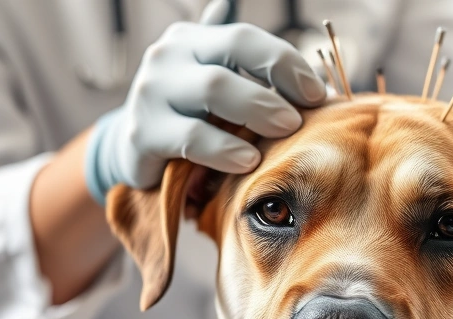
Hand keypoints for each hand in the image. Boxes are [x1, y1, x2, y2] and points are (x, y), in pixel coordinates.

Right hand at [84, 5, 325, 201]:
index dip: (284, 64)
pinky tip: (249, 161)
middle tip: (298, 121)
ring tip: (282, 133)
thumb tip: (269, 24)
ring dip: (254, 114)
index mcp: (192, 40)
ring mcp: (149, 93)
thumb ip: (246, 59)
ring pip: (210, 93)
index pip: (243, 39)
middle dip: (271, 95)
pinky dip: (224, 149)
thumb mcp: (216, 79)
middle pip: (228, 65)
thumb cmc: (191, 111)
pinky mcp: (140, 134)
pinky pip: (190, 138)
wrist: (136, 146)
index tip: (316, 94)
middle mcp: (166, 58)